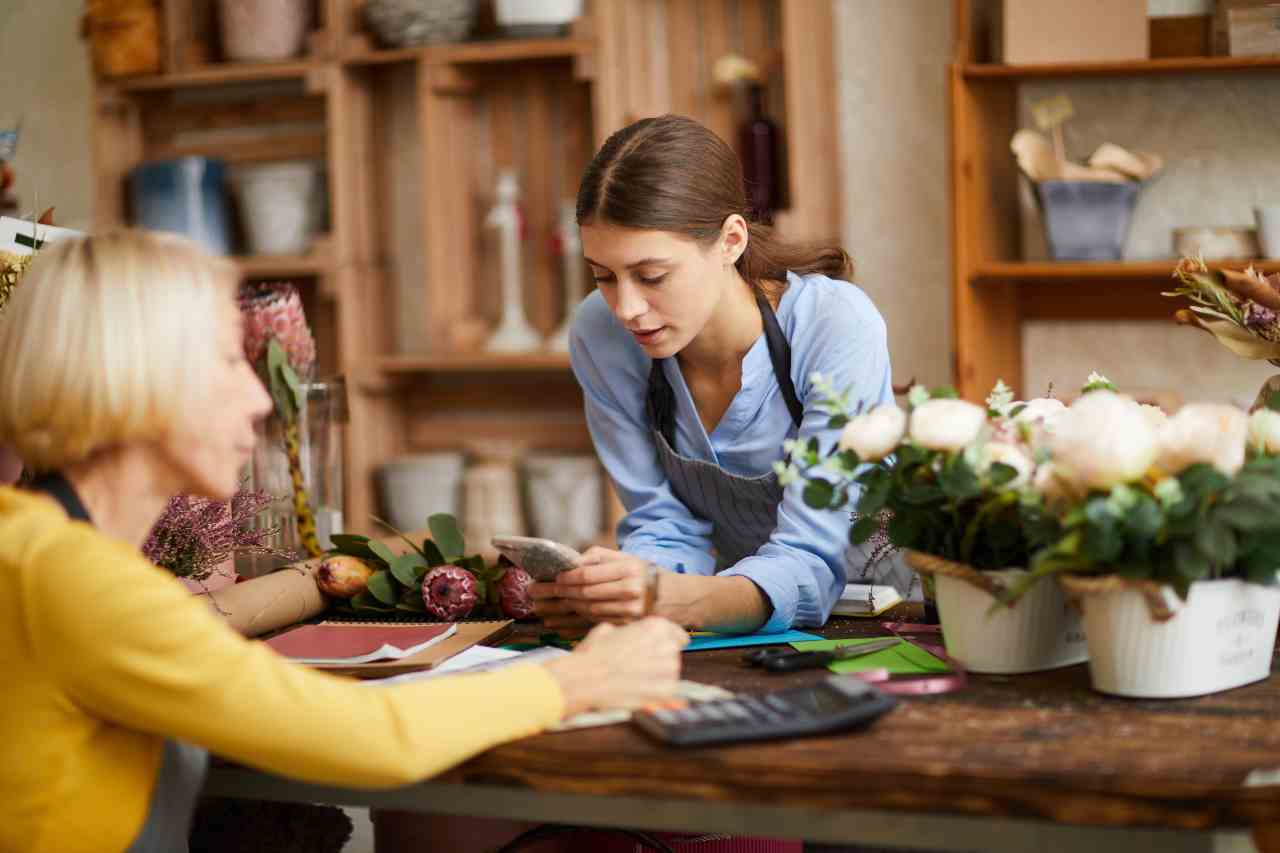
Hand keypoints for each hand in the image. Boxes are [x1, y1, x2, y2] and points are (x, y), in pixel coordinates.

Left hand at [530, 546, 657, 627]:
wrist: (669, 598)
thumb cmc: (641, 574)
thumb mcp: (624, 558)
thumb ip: (597, 558)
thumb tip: (570, 565)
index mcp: (629, 570)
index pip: (589, 575)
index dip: (568, 577)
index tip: (554, 578)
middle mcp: (630, 592)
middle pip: (585, 594)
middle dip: (558, 593)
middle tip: (536, 592)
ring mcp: (629, 612)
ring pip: (587, 610)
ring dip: (561, 609)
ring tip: (541, 607)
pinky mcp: (625, 626)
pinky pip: (593, 624)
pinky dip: (572, 623)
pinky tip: (555, 623)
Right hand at [541, 617, 687, 715]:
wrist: (586, 679)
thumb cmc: (593, 654)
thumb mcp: (607, 630)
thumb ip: (625, 631)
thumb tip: (626, 635)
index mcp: (655, 626)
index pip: (677, 634)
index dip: (669, 642)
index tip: (661, 650)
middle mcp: (666, 644)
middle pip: (673, 652)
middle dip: (660, 658)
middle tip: (640, 665)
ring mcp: (669, 668)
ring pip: (671, 671)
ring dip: (658, 675)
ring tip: (636, 678)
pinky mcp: (666, 689)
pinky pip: (668, 689)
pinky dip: (657, 691)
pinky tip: (639, 689)